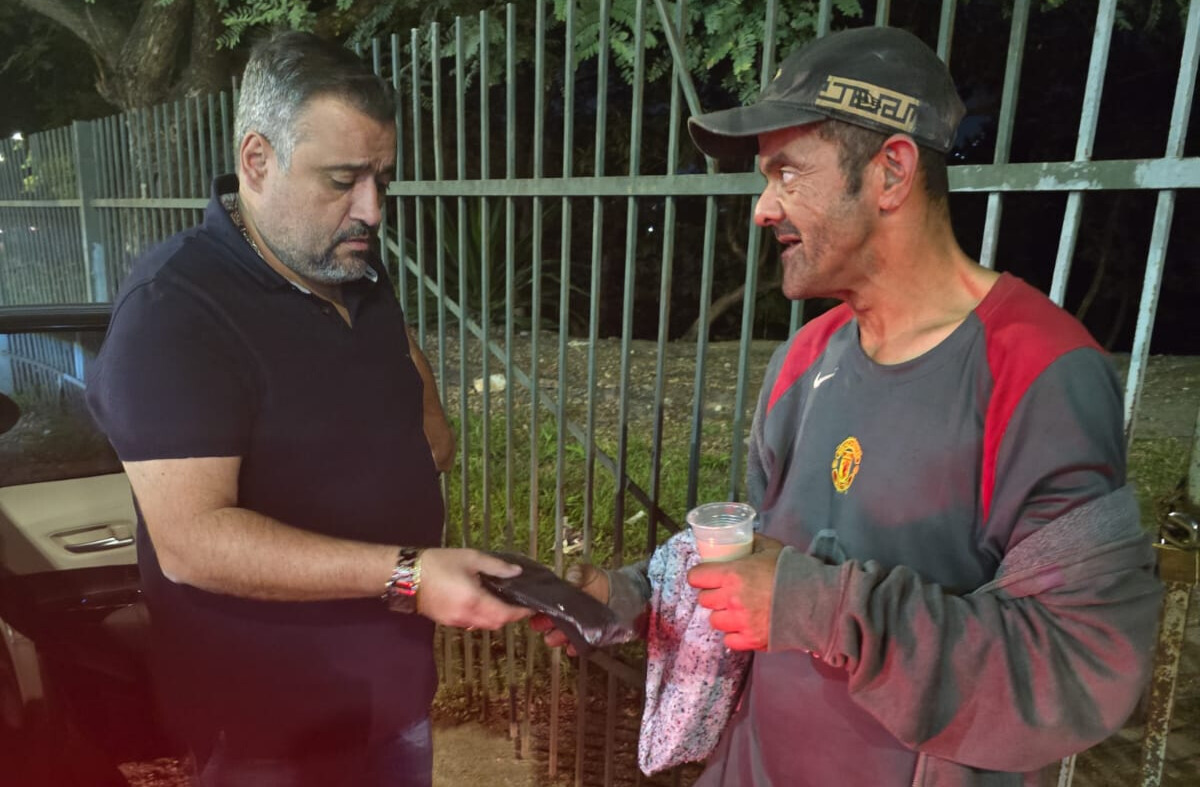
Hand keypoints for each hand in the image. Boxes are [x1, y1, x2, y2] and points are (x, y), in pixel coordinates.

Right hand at [416, 548, 531, 628]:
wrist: (406, 575)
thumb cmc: (438, 563)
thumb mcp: (471, 558)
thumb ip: (496, 567)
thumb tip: (517, 572)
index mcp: (474, 600)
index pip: (505, 614)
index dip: (520, 612)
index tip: (531, 606)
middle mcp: (466, 616)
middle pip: (496, 624)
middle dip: (509, 616)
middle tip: (518, 602)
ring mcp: (455, 621)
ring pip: (483, 625)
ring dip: (495, 617)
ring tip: (502, 601)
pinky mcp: (446, 621)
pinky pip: (470, 623)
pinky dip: (481, 617)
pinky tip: (482, 602)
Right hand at [529, 563, 607, 655]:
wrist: (618, 592)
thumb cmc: (598, 581)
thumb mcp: (586, 573)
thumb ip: (577, 574)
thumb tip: (570, 577)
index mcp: (560, 598)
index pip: (544, 605)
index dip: (537, 608)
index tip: (531, 610)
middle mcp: (565, 615)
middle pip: (550, 622)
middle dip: (543, 624)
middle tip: (538, 625)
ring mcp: (576, 627)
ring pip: (562, 635)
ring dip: (556, 637)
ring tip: (552, 638)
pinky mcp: (588, 637)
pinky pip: (580, 645)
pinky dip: (575, 647)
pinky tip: (571, 648)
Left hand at [687, 534, 783, 650]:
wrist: (815, 600)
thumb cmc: (792, 571)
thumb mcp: (770, 548)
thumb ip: (752, 542)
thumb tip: (742, 537)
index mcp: (732, 575)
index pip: (696, 577)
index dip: (698, 576)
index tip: (703, 577)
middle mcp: (731, 600)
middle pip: (704, 600)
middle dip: (711, 595)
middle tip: (724, 593)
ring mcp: (740, 622)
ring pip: (714, 621)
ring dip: (722, 615)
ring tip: (735, 611)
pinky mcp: (751, 640)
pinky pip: (729, 640)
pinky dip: (735, 635)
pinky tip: (744, 626)